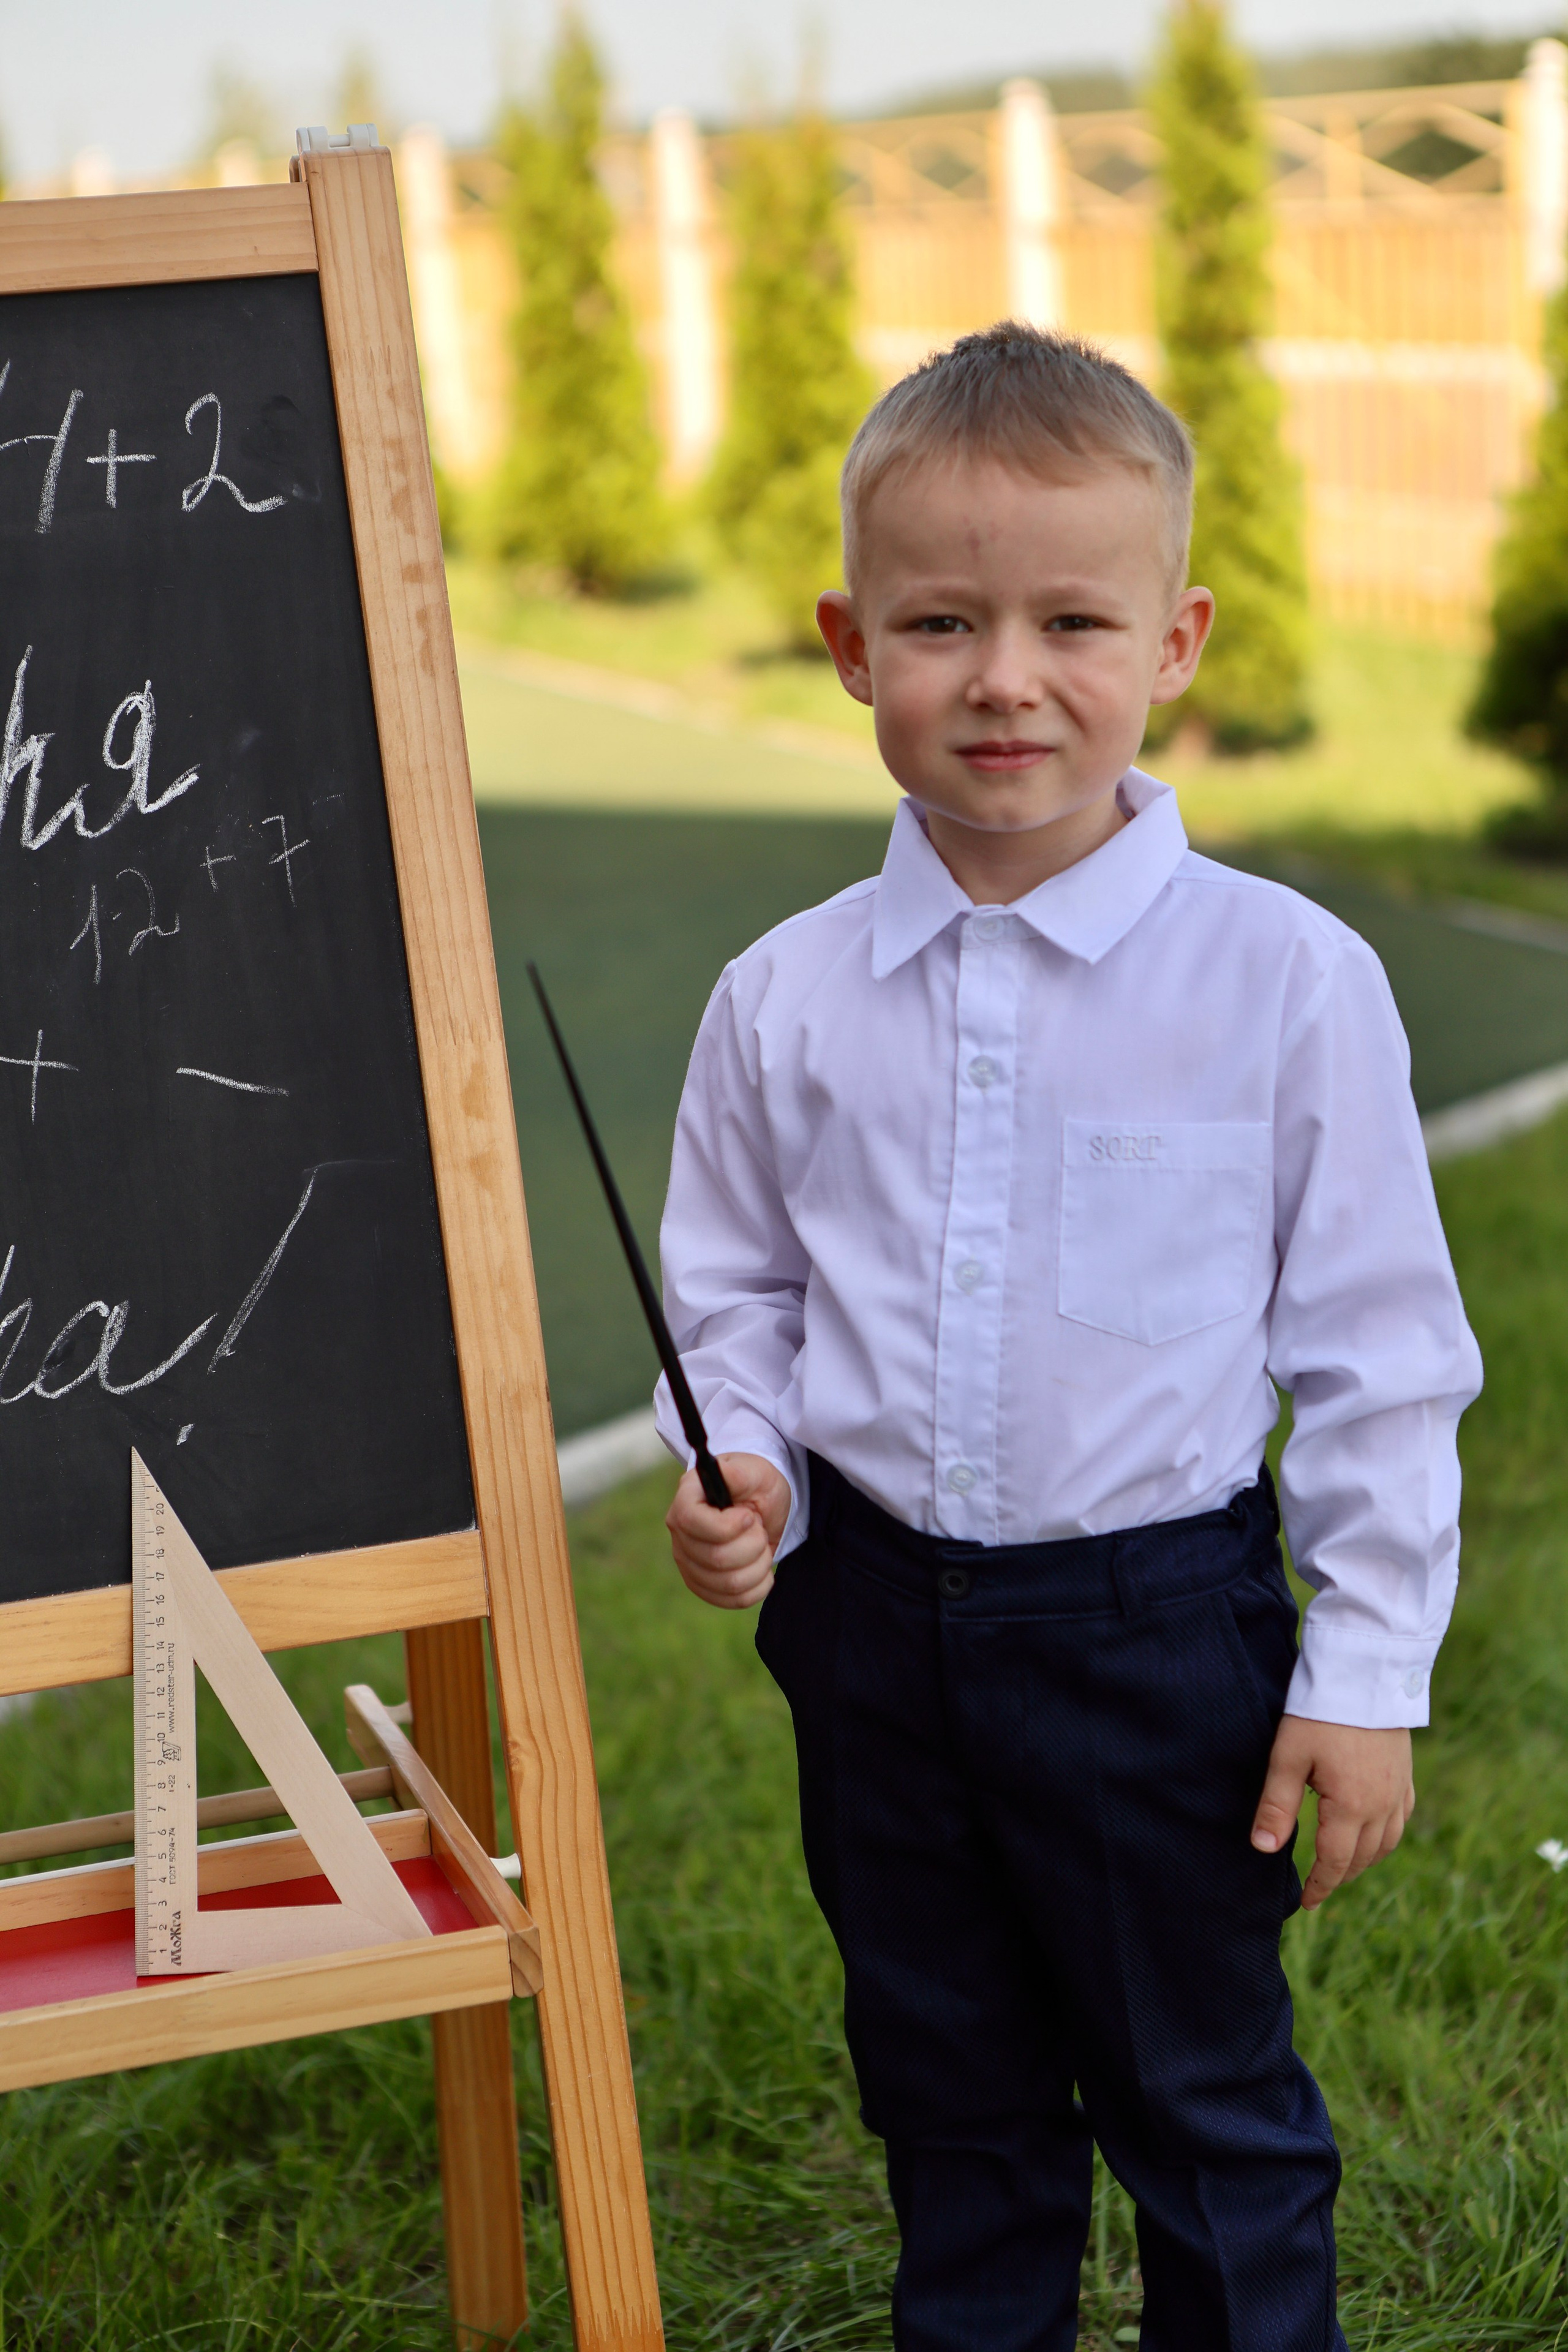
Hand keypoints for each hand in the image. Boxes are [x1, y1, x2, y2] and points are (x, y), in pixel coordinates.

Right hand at [666, 1452, 790, 1610]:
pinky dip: (758, 1587)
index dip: (727, 1526)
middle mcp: (680, 1532)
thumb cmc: (756, 1484)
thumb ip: (737, 1472)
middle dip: (753, 1545)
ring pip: (728, 1583)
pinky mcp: (702, 1584)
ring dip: (759, 1566)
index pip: (691, 1522)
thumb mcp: (754, 1471)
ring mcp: (688, 1561)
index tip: (749, 1516)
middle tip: (759, 1528)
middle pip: (716, 1558)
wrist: (762, 1506)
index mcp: (686, 1499)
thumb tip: (721, 1470)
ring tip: (761, 1545)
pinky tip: (763, 1570)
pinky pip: (732, 1600)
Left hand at [1251, 1715, 1413, 1909]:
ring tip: (1342, 1866)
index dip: (1320, 1885)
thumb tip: (1263, 1850)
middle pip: (1363, 1858)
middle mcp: (1382, 1807)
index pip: (1335, 1862)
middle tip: (1320, 1886)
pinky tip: (1374, 1834)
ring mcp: (1398, 1791)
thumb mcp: (1288, 1758)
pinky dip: (1386, 1836)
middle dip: (1340, 1876)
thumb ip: (1276, 1806)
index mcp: (1352, 1808)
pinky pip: (1401, 1819)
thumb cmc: (1319, 1714)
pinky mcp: (1405, 1774)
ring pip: (1387, 1843)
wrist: (1364, 1673)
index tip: (1307, 1903)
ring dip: (1365, 1860)